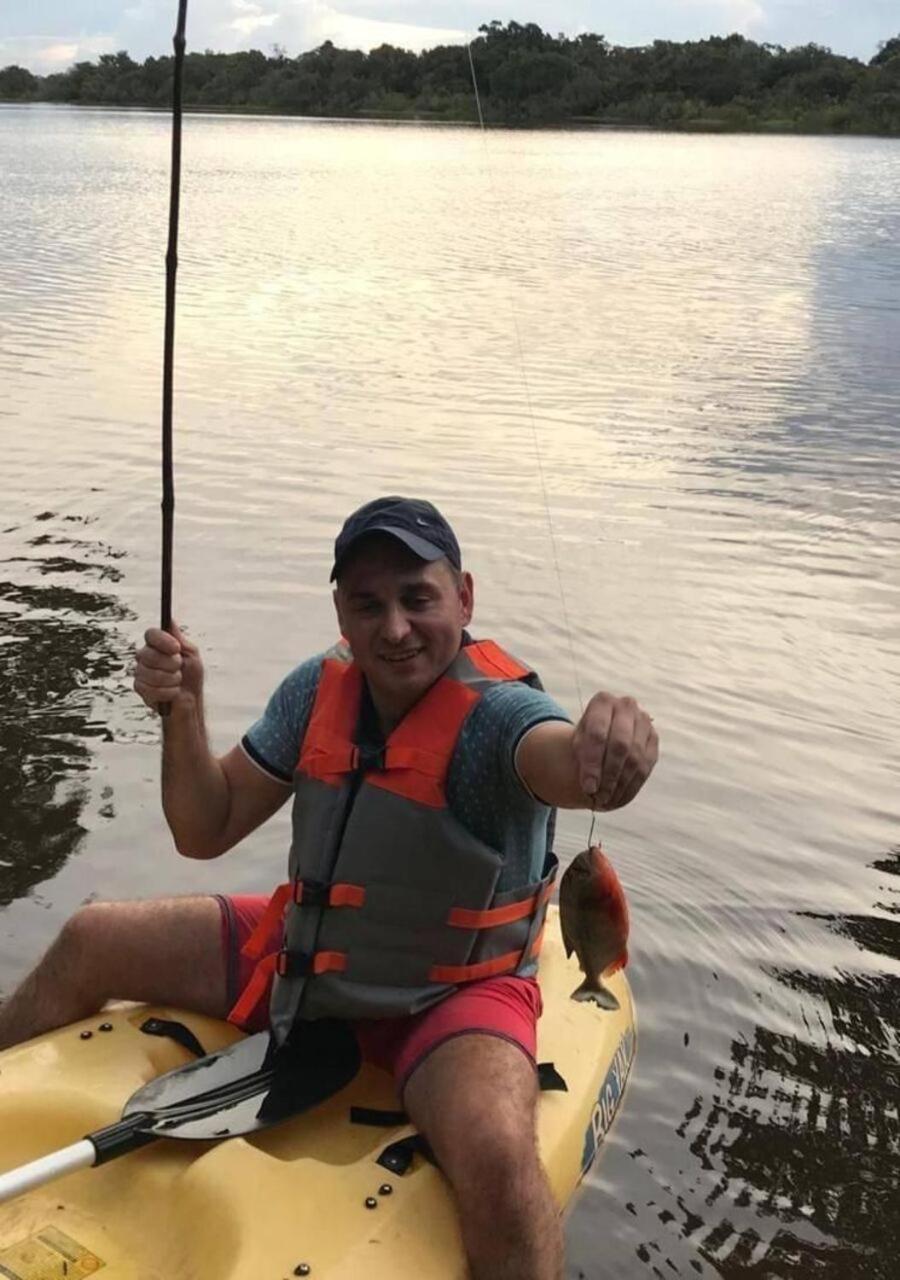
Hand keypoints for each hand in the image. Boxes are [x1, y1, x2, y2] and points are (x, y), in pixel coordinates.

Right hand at [133, 621, 203, 711]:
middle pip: (148, 654)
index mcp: (157, 645)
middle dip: (170, 664)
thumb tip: (170, 621)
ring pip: (149, 673)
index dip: (162, 640)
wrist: (190, 700)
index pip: (150, 634)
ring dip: (171, 679)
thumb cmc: (191, 675)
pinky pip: (150, 688)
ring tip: (178, 681)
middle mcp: (145, 656)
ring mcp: (140, 672)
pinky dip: (167, 692)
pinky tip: (173, 692)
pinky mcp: (140, 688)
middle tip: (180, 668)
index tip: (176, 648)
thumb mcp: (191, 654)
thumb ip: (180, 639)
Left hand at [572, 692, 657, 810]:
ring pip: (635, 757)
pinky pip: (647, 765)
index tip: (588, 787)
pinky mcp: (654, 738)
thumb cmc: (585, 741)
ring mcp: (644, 720)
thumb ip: (583, 760)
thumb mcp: (576, 745)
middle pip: (620, 745)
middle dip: (609, 775)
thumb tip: (592, 787)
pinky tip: (619, 798)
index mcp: (603, 701)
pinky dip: (632, 785)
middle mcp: (627, 706)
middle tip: (598, 796)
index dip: (593, 763)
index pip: (598, 733)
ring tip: (606, 800)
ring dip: (620, 783)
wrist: (602, 737)